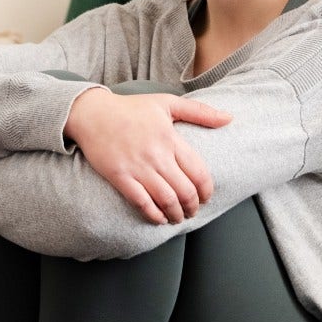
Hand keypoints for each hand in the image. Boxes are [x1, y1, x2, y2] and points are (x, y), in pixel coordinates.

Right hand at [65, 87, 232, 223]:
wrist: (92, 114)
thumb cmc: (131, 108)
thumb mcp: (167, 103)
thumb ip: (200, 112)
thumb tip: (229, 118)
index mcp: (171, 138)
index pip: (199, 172)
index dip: (207, 190)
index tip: (206, 197)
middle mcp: (157, 155)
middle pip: (185, 191)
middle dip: (194, 206)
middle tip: (194, 211)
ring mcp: (137, 167)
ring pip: (166, 200)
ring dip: (177, 214)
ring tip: (179, 217)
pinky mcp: (120, 176)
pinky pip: (141, 202)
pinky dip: (154, 215)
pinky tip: (160, 219)